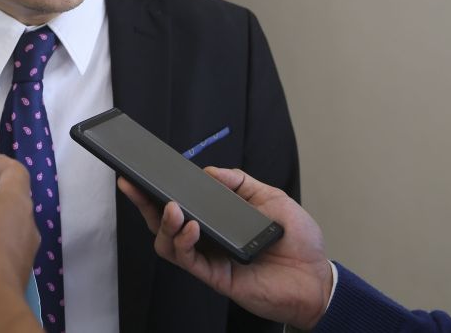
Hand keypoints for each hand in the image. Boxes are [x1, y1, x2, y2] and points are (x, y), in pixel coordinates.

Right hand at [118, 167, 332, 329]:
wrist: (316, 278)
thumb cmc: (297, 241)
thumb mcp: (270, 198)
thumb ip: (239, 182)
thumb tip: (208, 171)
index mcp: (216, 218)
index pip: (180, 202)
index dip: (158, 189)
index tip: (142, 173)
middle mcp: (207, 238)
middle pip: (163, 222)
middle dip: (144, 203)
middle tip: (134, 184)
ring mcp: (208, 257)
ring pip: (167, 243)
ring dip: (164, 223)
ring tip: (173, 208)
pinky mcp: (214, 276)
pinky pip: (188, 260)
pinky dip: (184, 242)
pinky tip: (192, 228)